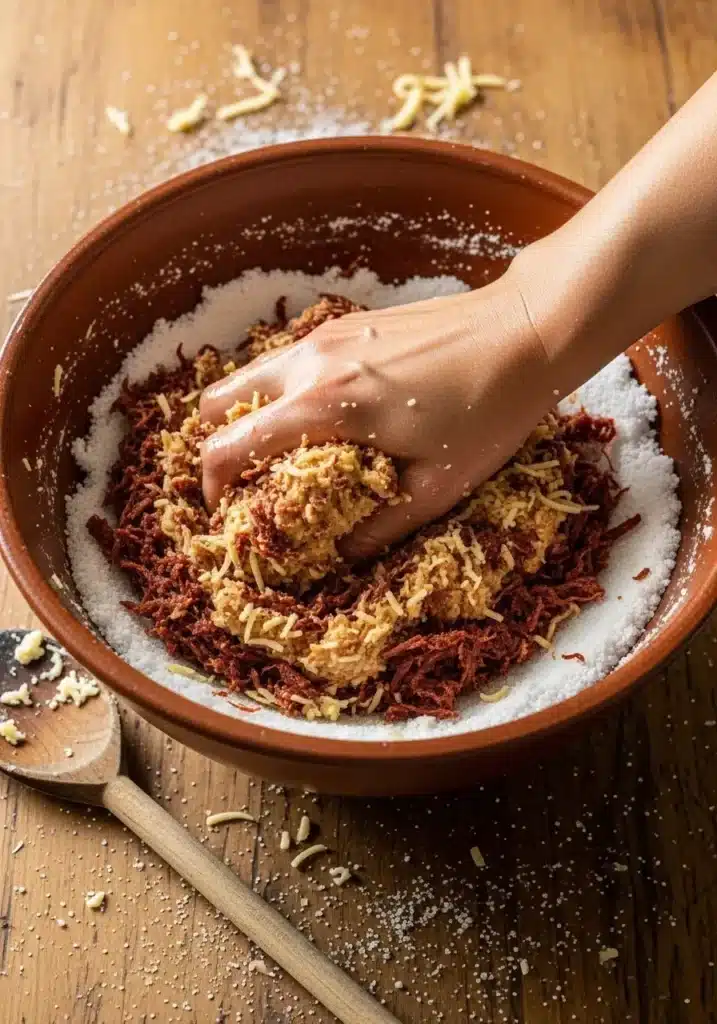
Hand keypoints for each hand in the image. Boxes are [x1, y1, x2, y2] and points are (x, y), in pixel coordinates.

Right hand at [199, 267, 555, 559]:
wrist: (527, 331)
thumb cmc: (489, 411)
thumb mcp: (436, 487)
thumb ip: (377, 527)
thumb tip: (340, 555)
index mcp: (324, 406)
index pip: (228, 445)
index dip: (213, 486)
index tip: (227, 512)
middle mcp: (310, 363)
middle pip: (218, 402)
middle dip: (220, 445)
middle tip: (251, 481)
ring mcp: (326, 336)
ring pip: (251, 375)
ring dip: (251, 415)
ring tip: (288, 452)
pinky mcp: (348, 324)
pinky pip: (290, 361)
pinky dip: (285, 391)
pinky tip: (329, 417)